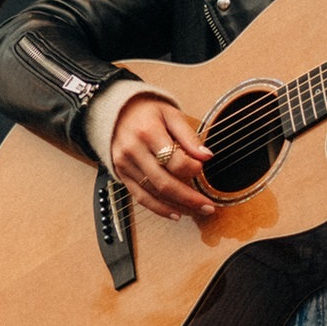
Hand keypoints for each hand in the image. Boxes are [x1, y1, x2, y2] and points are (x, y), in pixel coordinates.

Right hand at [110, 95, 213, 218]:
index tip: (202, 169)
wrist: (117, 112)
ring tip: (198, 210)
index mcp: (147, 132)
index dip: (191, 168)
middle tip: (208, 206)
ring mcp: (124, 165)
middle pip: (163, 182)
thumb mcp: (171, 115)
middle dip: (189, 198)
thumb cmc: (148, 113)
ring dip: (177, 206)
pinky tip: (176, 213)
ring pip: (153, 193)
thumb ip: (189, 136)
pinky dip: (159, 208)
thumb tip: (206, 157)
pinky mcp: (121, 175)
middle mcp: (133, 150)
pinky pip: (140, 197)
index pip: (173, 159)